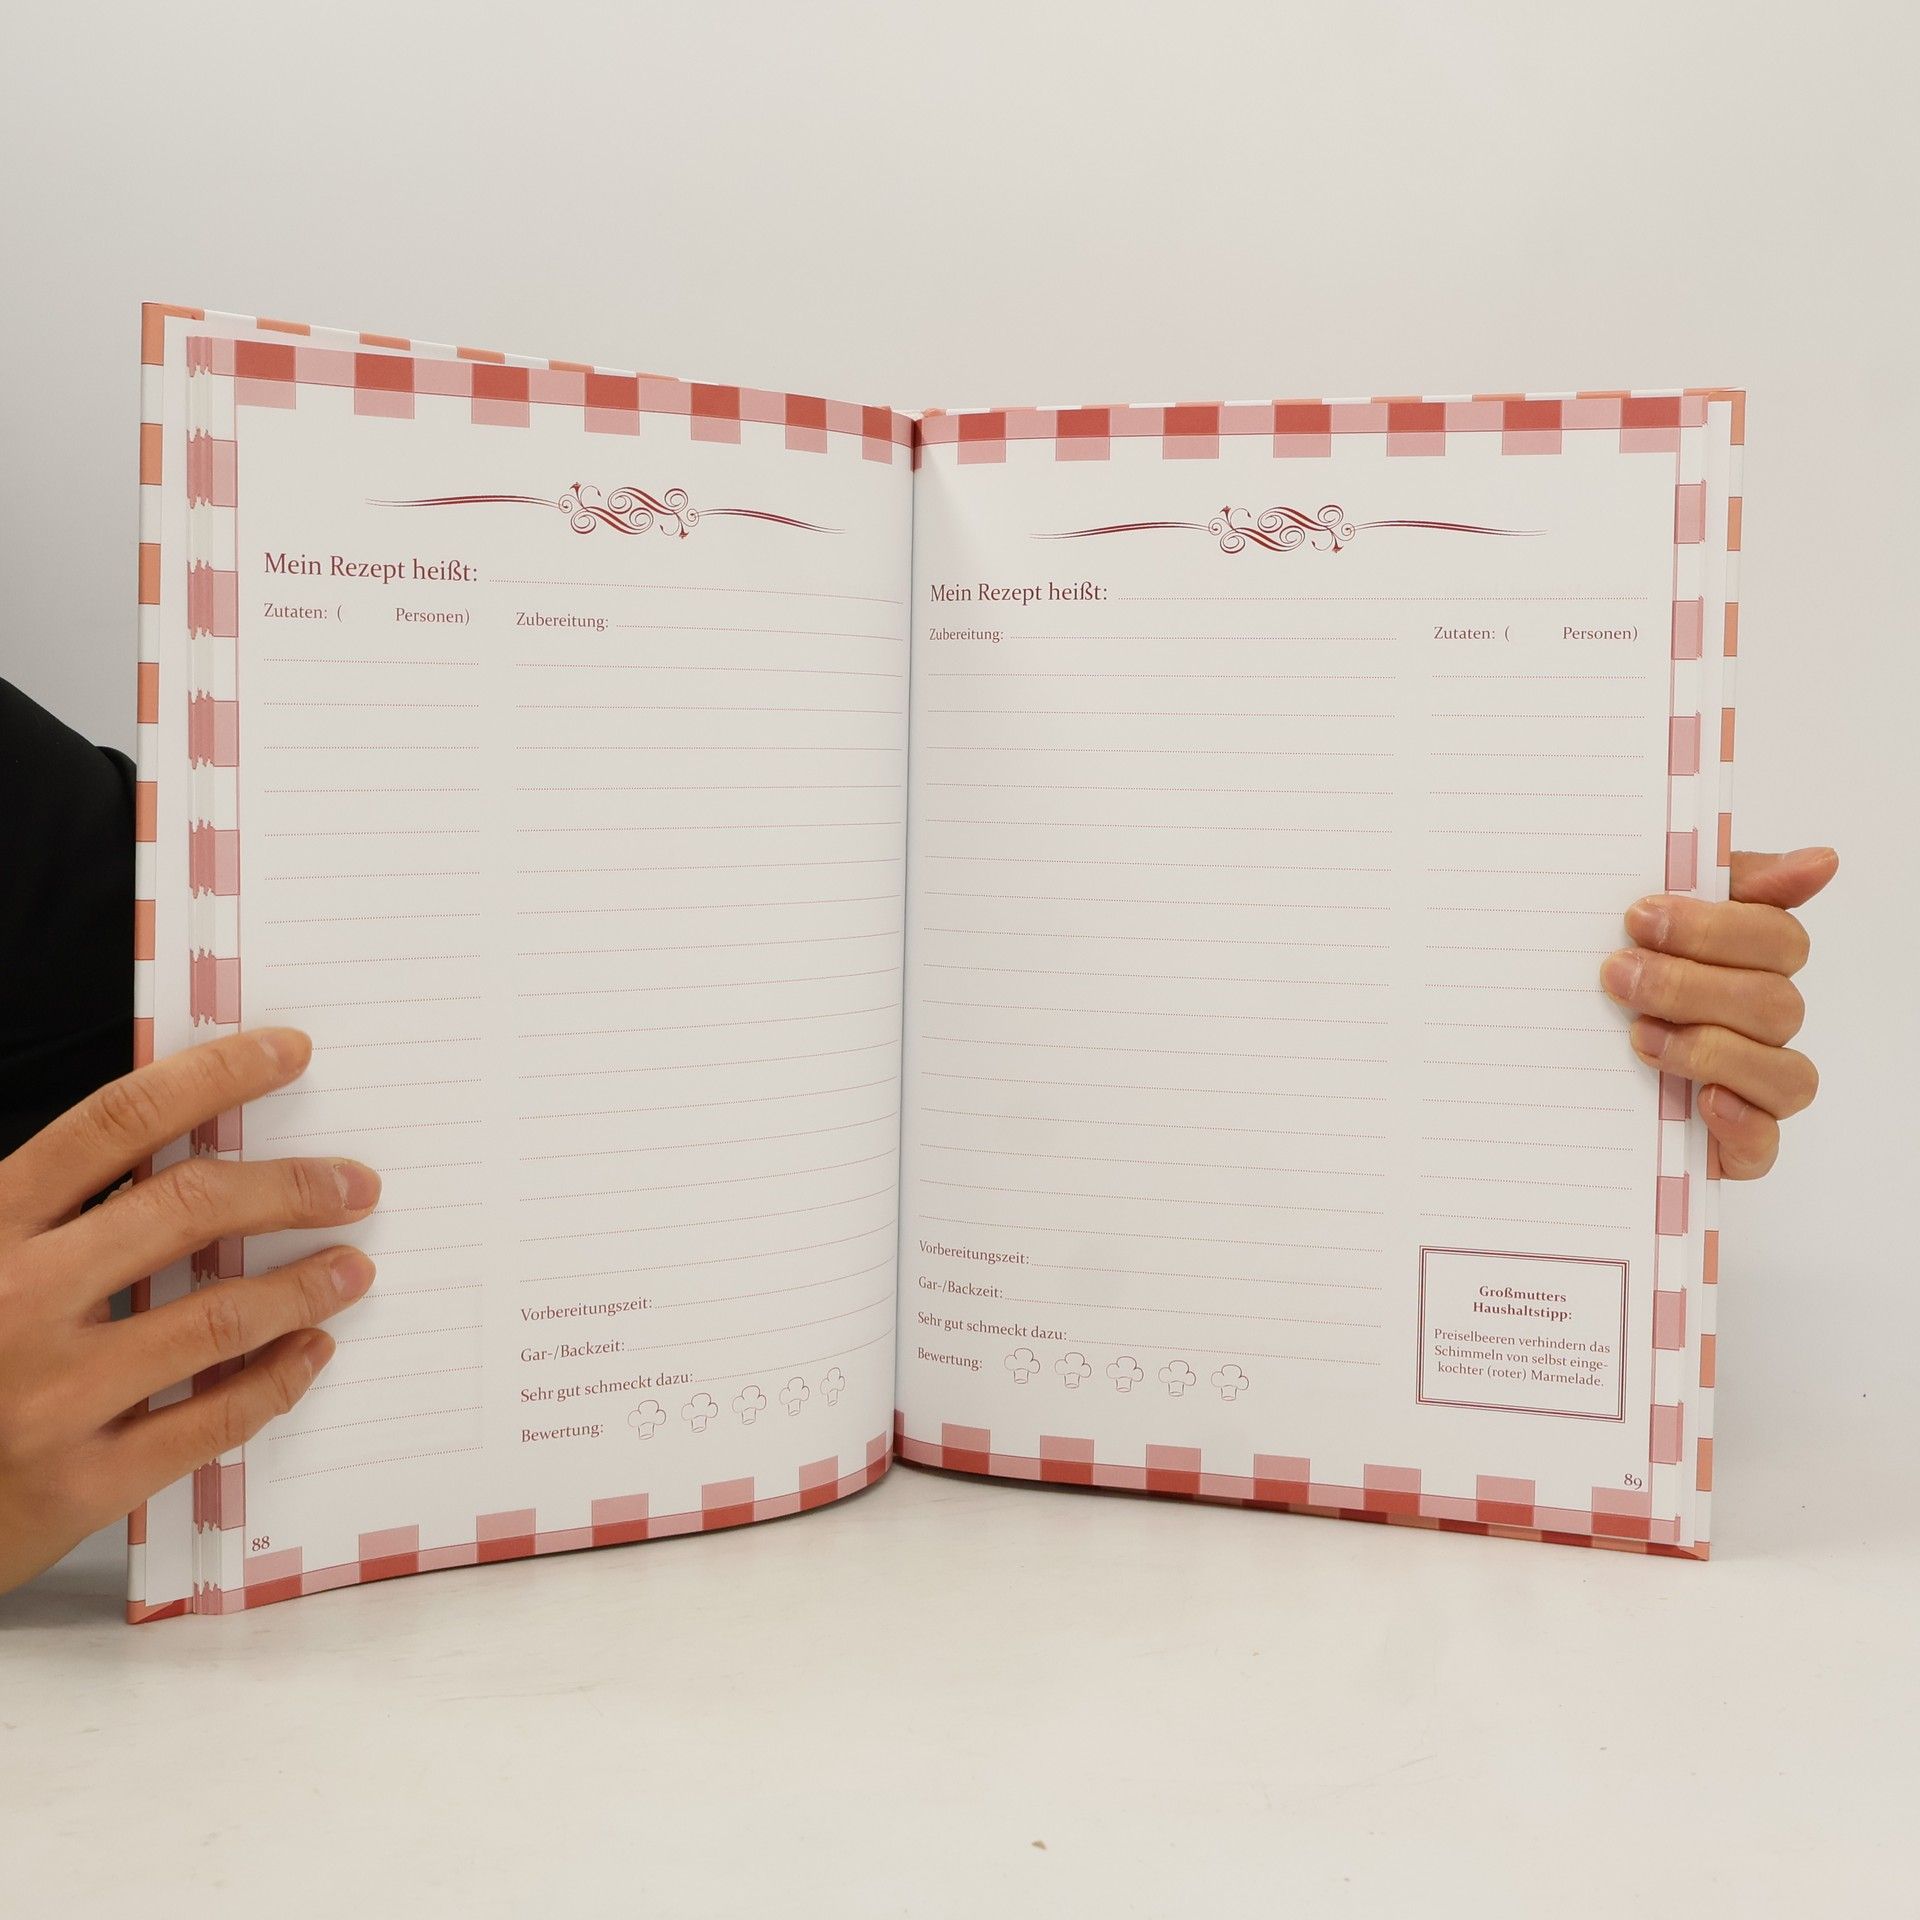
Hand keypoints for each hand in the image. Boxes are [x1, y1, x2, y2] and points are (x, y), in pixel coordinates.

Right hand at [0, 1029, 379, 1594]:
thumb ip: (61, 1213)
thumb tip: (196, 1139)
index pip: (117, 1124)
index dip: (213, 1078)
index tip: (288, 1053)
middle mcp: (15, 1302)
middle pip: (188, 1208)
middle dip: (291, 1186)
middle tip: (356, 1183)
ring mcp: (48, 1397)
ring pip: (218, 1318)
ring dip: (304, 1286)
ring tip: (353, 1269)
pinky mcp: (77, 1483)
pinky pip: (210, 1422)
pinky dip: (276, 1380)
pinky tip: (309, 1352)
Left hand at [1602, 846, 1836, 1178]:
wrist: (1546, 1066)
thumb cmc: (1614, 979)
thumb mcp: (1649, 920)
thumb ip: (1722, 881)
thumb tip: (1820, 861)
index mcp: (1749, 964)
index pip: (1777, 938)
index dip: (1713, 928)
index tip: (1639, 916)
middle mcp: (1761, 1025)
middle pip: (1775, 1003)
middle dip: (1690, 986)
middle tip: (1617, 975)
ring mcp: (1754, 1088)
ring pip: (1782, 1072)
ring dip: (1708, 1050)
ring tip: (1637, 1037)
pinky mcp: (1735, 1145)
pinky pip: (1764, 1145)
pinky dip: (1741, 1124)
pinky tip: (1703, 1102)